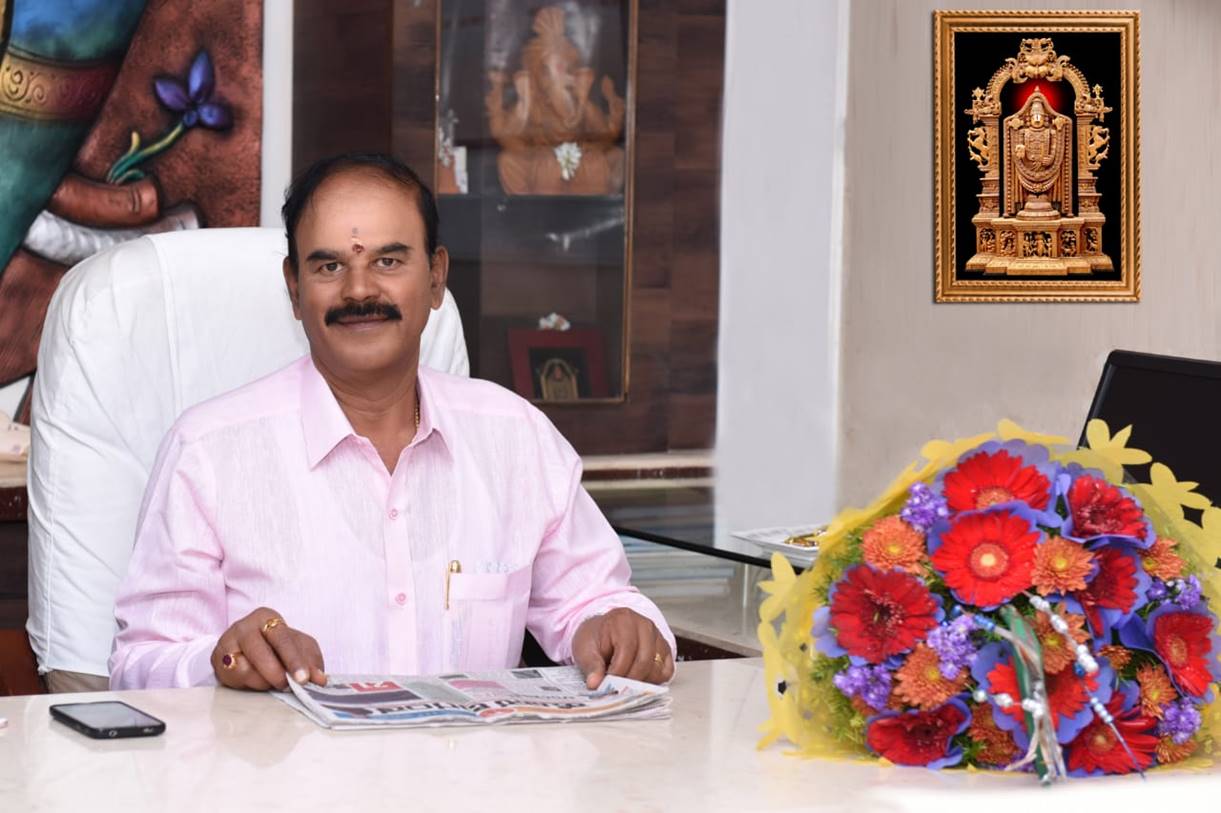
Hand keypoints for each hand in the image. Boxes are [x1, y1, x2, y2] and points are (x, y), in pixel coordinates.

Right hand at [210, 607, 326, 690]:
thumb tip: (319, 679)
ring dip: (263, 682)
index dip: (294, 660)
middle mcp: (244, 627)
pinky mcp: (216, 661)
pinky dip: (249, 684)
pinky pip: (233, 678)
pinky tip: (256, 682)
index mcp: (266, 617)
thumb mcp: (298, 647)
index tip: (303, 679)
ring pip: (245, 669)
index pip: (282, 638)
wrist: (245, 649)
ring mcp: (227, 643)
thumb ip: (310, 661)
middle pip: (260, 652)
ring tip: (272, 682)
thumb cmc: (276, 646)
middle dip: (277, 673)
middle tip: (288, 686)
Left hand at [572, 608, 673, 688]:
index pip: (627, 650)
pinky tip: (637, 680)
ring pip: (656, 668)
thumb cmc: (595, 638)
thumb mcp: (585, 650)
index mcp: (624, 620)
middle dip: (629, 680)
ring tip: (624, 683)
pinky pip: (666, 671)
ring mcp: (657, 637)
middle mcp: (645, 625)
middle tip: (616, 689)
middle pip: (644, 661)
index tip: (607, 685)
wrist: (602, 632)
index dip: (617, 672)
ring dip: (641, 682)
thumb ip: (591, 666)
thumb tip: (595, 683)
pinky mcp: (664, 649)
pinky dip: (653, 681)